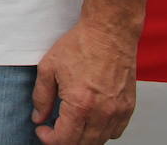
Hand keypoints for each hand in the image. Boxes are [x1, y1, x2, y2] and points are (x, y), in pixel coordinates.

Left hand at [32, 20, 136, 143]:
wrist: (108, 33)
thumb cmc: (80, 45)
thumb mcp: (48, 68)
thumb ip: (41, 97)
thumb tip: (38, 117)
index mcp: (80, 104)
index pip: (64, 140)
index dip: (48, 139)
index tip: (42, 129)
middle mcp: (102, 112)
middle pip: (82, 144)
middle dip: (64, 140)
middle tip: (53, 127)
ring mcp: (118, 111)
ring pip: (100, 140)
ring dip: (82, 137)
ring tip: (70, 123)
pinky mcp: (128, 107)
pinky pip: (115, 131)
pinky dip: (101, 131)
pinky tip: (90, 119)